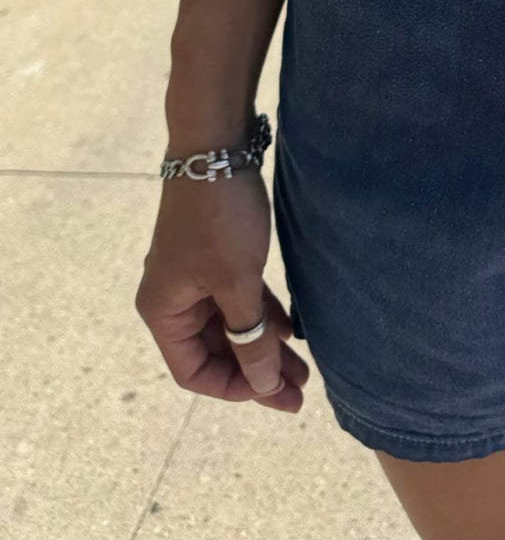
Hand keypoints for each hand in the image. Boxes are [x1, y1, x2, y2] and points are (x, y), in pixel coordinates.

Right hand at [136, 167, 308, 411]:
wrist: (217, 146)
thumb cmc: (221, 219)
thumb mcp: (237, 284)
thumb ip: (251, 338)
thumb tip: (266, 386)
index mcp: (164, 312)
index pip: (194, 372)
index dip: (235, 388)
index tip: (276, 393)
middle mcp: (174, 299)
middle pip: (215, 352)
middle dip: (257, 372)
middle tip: (301, 392)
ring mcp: (196, 277)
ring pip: (232, 326)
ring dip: (265, 347)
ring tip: (305, 371)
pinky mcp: (217, 257)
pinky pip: (239, 300)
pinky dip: (264, 317)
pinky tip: (294, 331)